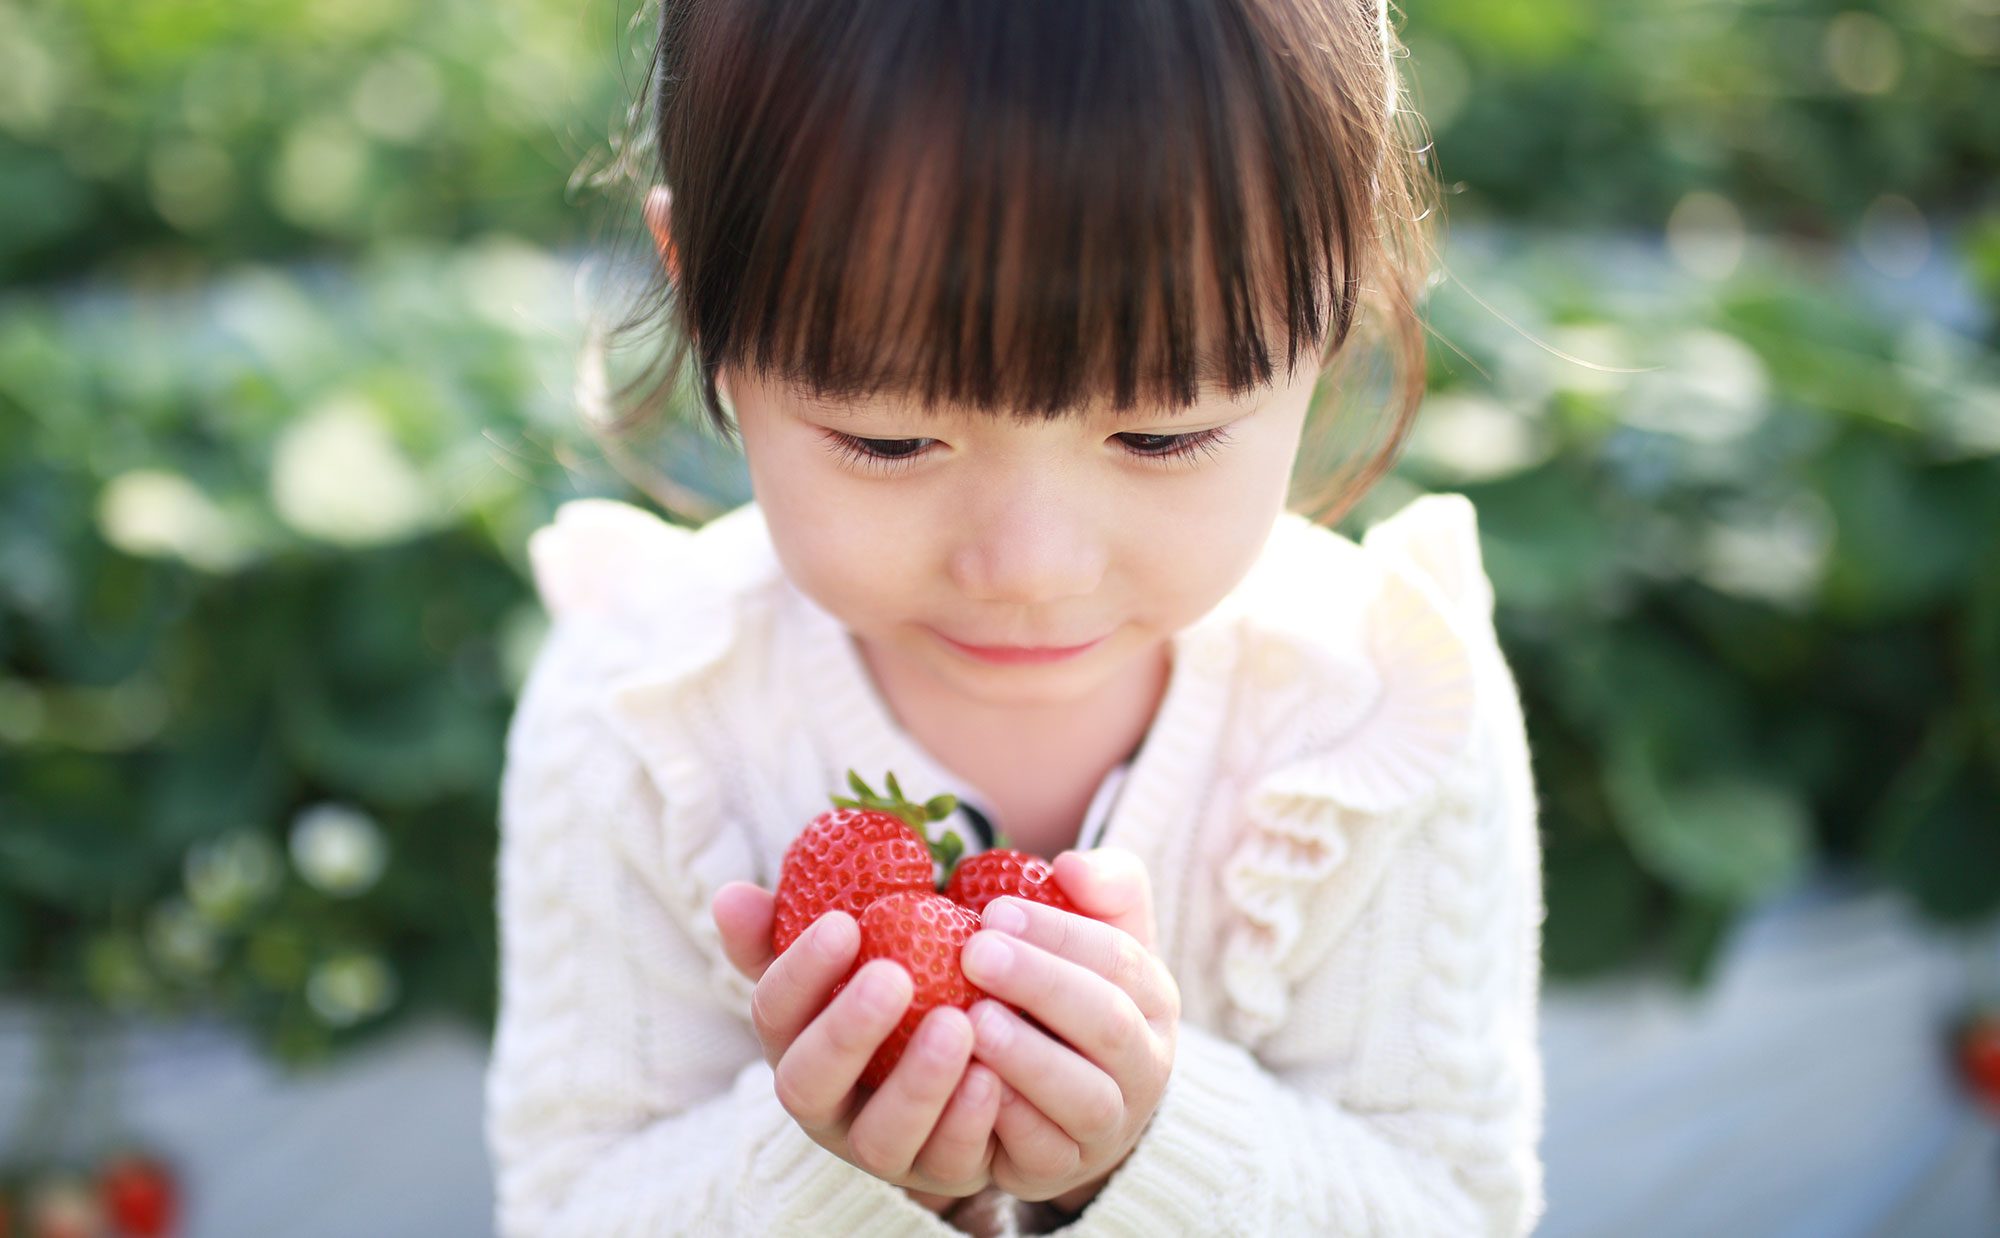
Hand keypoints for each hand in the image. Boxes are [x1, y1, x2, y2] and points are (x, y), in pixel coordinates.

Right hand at [711, 881, 1003, 1209]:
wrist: (972, 1056)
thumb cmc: (897, 993)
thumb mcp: (851, 957)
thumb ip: (796, 926)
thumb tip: (730, 897)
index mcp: (795, 1045)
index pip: (773, 1014)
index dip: (800, 974)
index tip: (843, 925)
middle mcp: (826, 1107)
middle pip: (808, 1084)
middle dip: (846, 1032)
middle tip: (893, 976)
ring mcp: (881, 1149)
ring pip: (880, 1137)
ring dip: (916, 1082)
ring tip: (957, 1023)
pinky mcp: (940, 1172)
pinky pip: (947, 1159)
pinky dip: (967, 1120)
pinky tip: (992, 1074)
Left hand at [957, 847, 1179, 1206]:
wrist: (1059, 1095)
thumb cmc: (1069, 992)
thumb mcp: (1097, 932)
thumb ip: (1103, 885)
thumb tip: (1071, 866)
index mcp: (1155, 1000)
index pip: (1120, 961)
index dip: (1060, 934)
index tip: (994, 910)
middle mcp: (1146, 1066)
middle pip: (1109, 1026)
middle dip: (1042, 985)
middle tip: (974, 953)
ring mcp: (1109, 1127)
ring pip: (1086, 1099)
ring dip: (1029, 1058)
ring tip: (972, 1021)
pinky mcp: (1061, 1171)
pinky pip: (1044, 1153)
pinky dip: (1009, 1121)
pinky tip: (969, 1083)